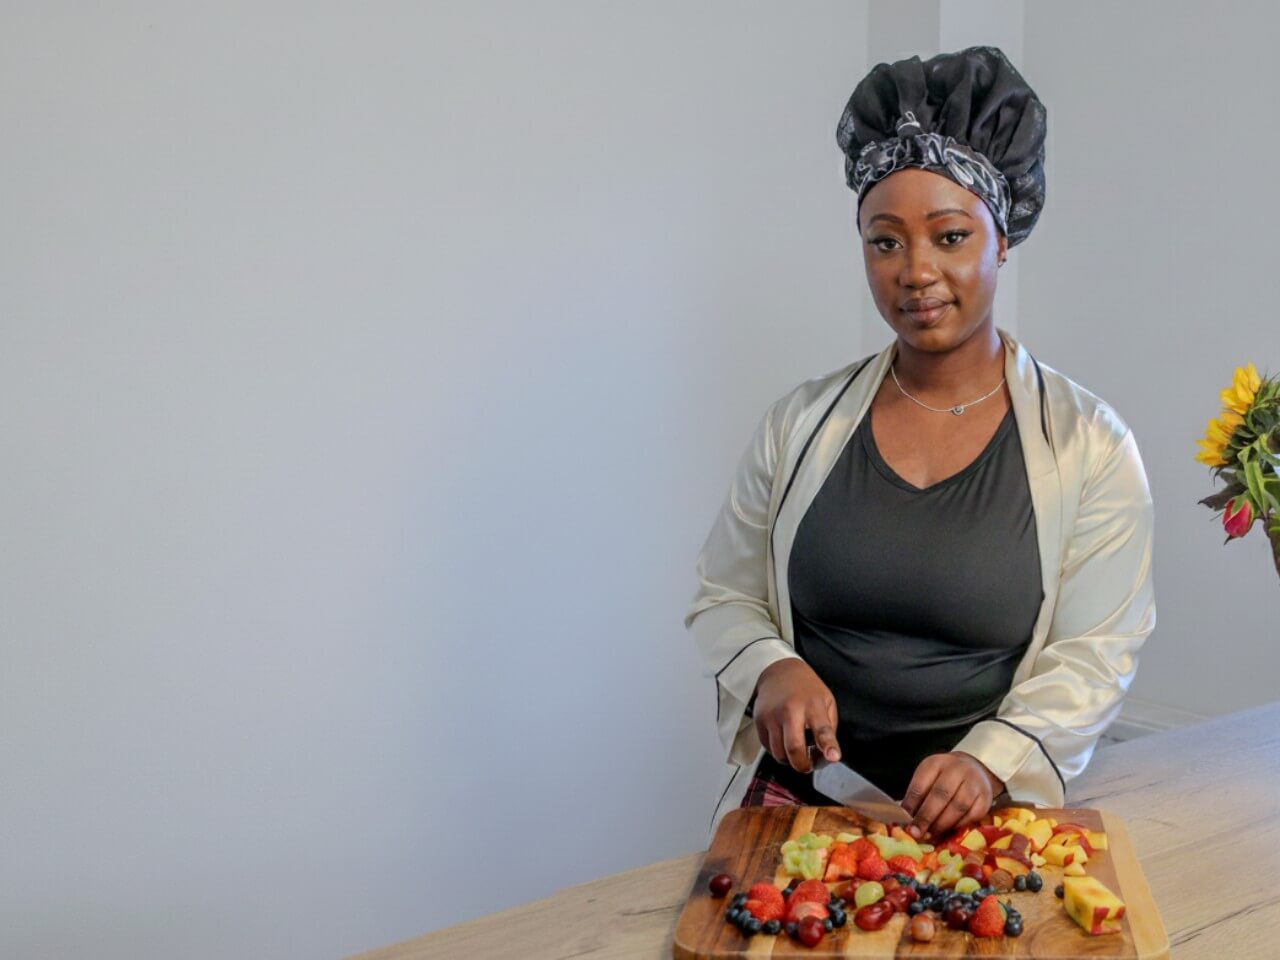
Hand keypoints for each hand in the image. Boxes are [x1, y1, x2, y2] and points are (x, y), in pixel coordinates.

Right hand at [752, 659, 839, 773]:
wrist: (779, 672)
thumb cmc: (806, 689)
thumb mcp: (826, 701)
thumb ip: (829, 727)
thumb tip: (828, 754)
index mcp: (813, 705)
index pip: (822, 729)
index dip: (828, 746)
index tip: (833, 757)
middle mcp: (790, 710)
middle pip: (794, 748)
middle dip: (802, 765)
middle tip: (808, 766)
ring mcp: (772, 716)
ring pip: (779, 753)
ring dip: (789, 760)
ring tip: (796, 752)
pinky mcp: (760, 720)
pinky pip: (767, 747)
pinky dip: (777, 750)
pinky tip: (784, 741)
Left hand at [901, 751, 1003, 840]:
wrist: (973, 769)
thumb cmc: (943, 778)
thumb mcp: (927, 778)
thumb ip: (917, 797)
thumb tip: (905, 819)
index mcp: (936, 763)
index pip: (921, 784)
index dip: (911, 805)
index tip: (904, 821)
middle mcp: (957, 769)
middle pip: (940, 795)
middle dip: (926, 817)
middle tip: (916, 833)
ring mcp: (974, 783)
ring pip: (957, 807)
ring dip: (941, 824)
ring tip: (930, 834)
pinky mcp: (985, 798)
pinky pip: (971, 816)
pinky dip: (958, 826)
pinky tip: (948, 830)